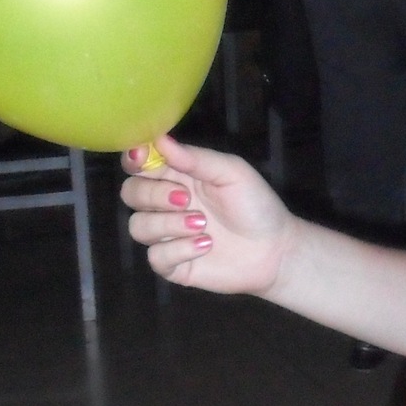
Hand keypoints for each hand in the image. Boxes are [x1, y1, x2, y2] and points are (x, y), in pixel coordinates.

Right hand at [121, 136, 291, 295]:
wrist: (275, 249)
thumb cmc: (255, 205)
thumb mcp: (232, 173)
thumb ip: (196, 159)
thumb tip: (161, 140)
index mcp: (177, 175)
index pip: (139, 164)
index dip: (133, 159)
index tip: (142, 159)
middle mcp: (166, 204)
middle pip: (130, 193)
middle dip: (152, 194)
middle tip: (186, 199)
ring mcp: (167, 235)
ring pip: (138, 226)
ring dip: (168, 224)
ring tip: (203, 224)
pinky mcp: (173, 264)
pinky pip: (156, 257)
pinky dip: (179, 250)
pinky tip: (206, 245)